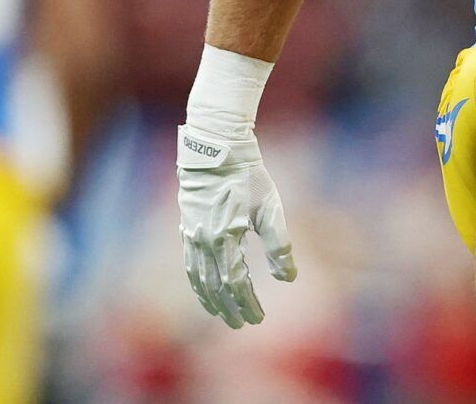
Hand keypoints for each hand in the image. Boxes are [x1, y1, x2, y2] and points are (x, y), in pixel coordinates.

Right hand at [177, 125, 295, 327]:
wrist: (216, 151)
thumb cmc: (248, 177)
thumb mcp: (270, 208)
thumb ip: (279, 244)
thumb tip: (289, 278)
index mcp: (225, 237)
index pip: (236, 282)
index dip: (247, 303)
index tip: (258, 317)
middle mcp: (204, 242)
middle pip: (216, 286)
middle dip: (230, 307)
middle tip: (244, 323)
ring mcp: (192, 237)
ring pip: (199, 280)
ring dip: (212, 301)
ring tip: (223, 315)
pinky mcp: (187, 230)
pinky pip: (189, 266)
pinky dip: (197, 284)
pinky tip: (204, 291)